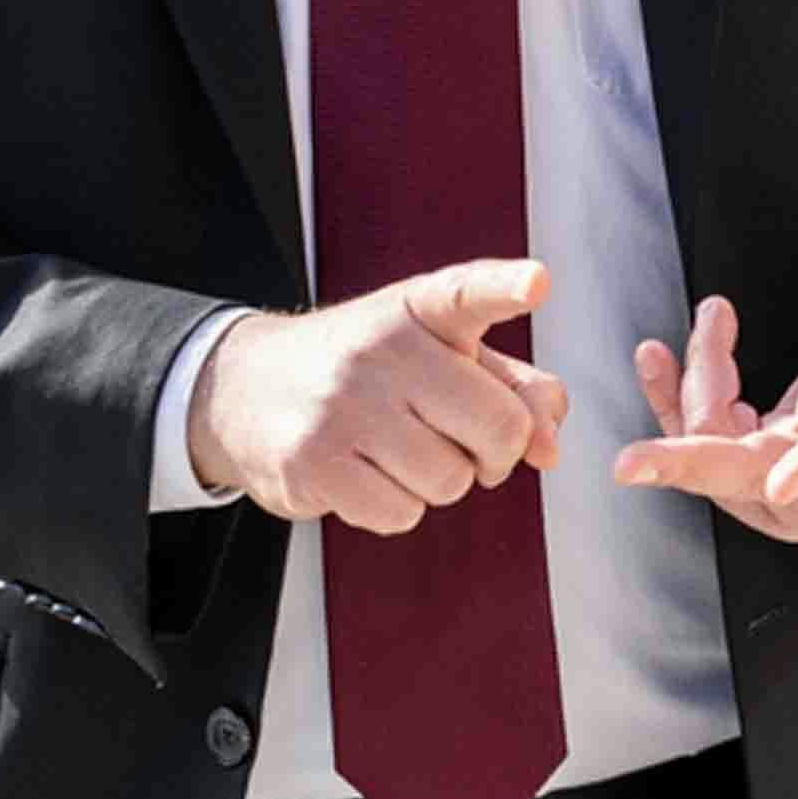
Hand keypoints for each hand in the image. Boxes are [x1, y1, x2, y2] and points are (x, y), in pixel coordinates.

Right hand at [186, 258, 571, 532]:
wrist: (247, 388)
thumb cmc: (371, 374)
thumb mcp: (440, 355)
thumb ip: (514, 388)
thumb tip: (550, 449)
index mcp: (421, 307)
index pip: (468, 291)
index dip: (505, 286)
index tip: (536, 283)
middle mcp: (382, 347)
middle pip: (498, 428)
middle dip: (494, 453)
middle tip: (462, 442)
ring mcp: (343, 403)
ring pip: (451, 481)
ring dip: (438, 483)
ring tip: (397, 451)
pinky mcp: (313, 461)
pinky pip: (401, 515)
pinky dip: (395, 508)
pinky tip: (364, 473)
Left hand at [613, 262, 797, 541]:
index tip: (785, 486)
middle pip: (748, 472)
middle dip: (688, 464)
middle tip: (632, 463)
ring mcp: (787, 479)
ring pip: (711, 446)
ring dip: (691, 383)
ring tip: (712, 321)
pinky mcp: (758, 467)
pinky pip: (700, 445)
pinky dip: (674, 399)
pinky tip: (659, 359)